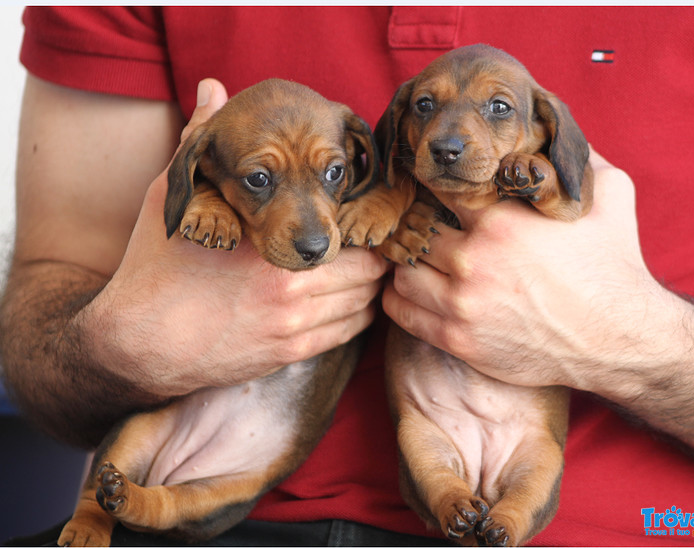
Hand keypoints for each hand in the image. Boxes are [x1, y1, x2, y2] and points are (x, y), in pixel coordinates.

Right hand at [82, 79, 388, 396]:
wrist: (140, 343)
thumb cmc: (157, 268)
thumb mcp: (175, 198)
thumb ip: (201, 143)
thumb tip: (213, 89)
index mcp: (270, 241)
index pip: (347, 226)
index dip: (360, 219)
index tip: (358, 216)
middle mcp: (291, 285)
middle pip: (367, 266)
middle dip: (371, 254)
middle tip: (369, 245)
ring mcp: (294, 325)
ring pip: (364, 301)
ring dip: (369, 286)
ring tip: (364, 273)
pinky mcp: (290, 354)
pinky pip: (349, 333)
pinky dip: (359, 316)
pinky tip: (351, 304)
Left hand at [383, 148, 667, 387]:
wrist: (619, 340)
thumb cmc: (616, 267)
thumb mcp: (611, 197)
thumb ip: (577, 161)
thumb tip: (556, 134)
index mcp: (501, 220)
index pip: (438, 187)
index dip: (432, 184)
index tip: (432, 188)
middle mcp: (473, 259)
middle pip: (415, 231)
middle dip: (418, 226)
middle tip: (423, 227)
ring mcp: (462, 303)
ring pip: (402, 273)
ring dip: (408, 264)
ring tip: (421, 261)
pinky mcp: (458, 339)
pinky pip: (402, 314)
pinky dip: (399, 300)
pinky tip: (415, 293)